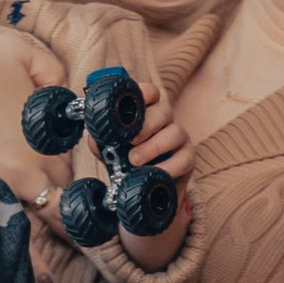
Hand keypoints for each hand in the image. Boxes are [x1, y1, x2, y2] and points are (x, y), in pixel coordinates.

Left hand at [111, 84, 194, 268]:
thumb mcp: (111, 149)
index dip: (144, 93)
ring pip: (175, 133)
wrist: (144, 190)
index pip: (151, 92)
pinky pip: (184, 159)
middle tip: (130, 141)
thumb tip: (95, 137)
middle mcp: (166, 121)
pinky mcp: (188, 158)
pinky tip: (154, 174)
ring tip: (135, 161)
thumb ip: (102, 139)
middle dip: (146, 124)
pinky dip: (167, 167)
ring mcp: (179, 138)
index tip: (131, 106)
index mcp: (147, 111)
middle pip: (164, 110)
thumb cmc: (127, 162)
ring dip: (153, 146)